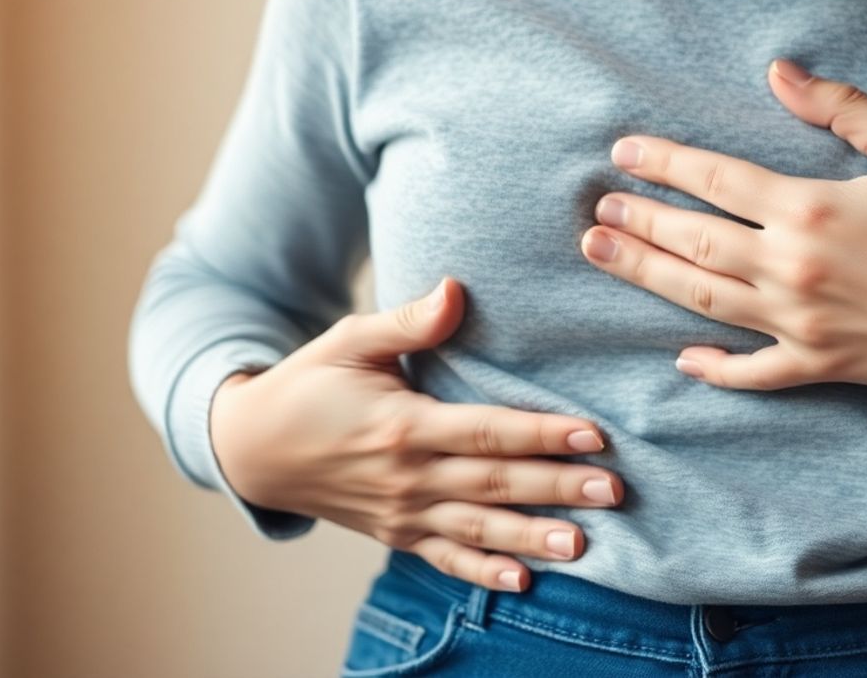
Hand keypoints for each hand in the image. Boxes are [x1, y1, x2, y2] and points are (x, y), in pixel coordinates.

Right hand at [209, 277, 623, 592]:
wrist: (253, 449)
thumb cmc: (309, 384)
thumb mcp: (349, 341)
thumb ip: (407, 322)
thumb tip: (455, 288)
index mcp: (402, 424)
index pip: (486, 432)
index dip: (541, 434)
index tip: (593, 434)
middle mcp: (406, 476)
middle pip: (494, 484)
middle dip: (557, 487)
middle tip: (614, 490)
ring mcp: (400, 513)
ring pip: (478, 528)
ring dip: (532, 536)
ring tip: (585, 543)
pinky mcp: (394, 535)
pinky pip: (444, 558)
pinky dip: (482, 571)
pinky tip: (523, 578)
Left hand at [579, 58, 866, 392]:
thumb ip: (843, 108)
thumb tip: (779, 74)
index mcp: (809, 210)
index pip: (715, 179)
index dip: (663, 163)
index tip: (622, 152)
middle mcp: (788, 269)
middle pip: (693, 241)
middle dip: (639, 221)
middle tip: (598, 210)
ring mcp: (796, 323)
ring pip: (702, 298)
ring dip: (646, 275)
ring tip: (601, 254)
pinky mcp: (815, 366)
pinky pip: (751, 373)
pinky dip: (714, 369)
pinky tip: (681, 358)